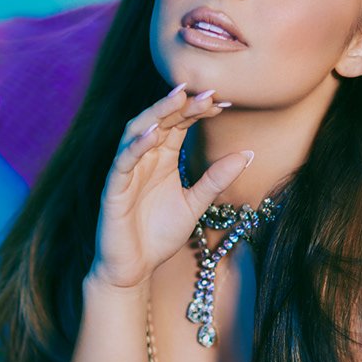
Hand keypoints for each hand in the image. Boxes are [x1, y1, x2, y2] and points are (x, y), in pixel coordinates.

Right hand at [89, 85, 252, 289]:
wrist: (134, 268)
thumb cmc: (158, 235)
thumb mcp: (195, 204)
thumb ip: (216, 179)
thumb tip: (248, 154)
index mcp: (163, 157)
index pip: (179, 124)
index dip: (198, 111)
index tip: (224, 102)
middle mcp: (144, 158)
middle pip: (160, 120)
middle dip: (181, 105)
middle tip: (206, 92)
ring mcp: (127, 171)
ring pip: (137, 132)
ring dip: (156, 114)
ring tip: (178, 99)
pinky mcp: (113, 189)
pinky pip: (123, 162)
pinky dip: (136, 146)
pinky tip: (154, 134)